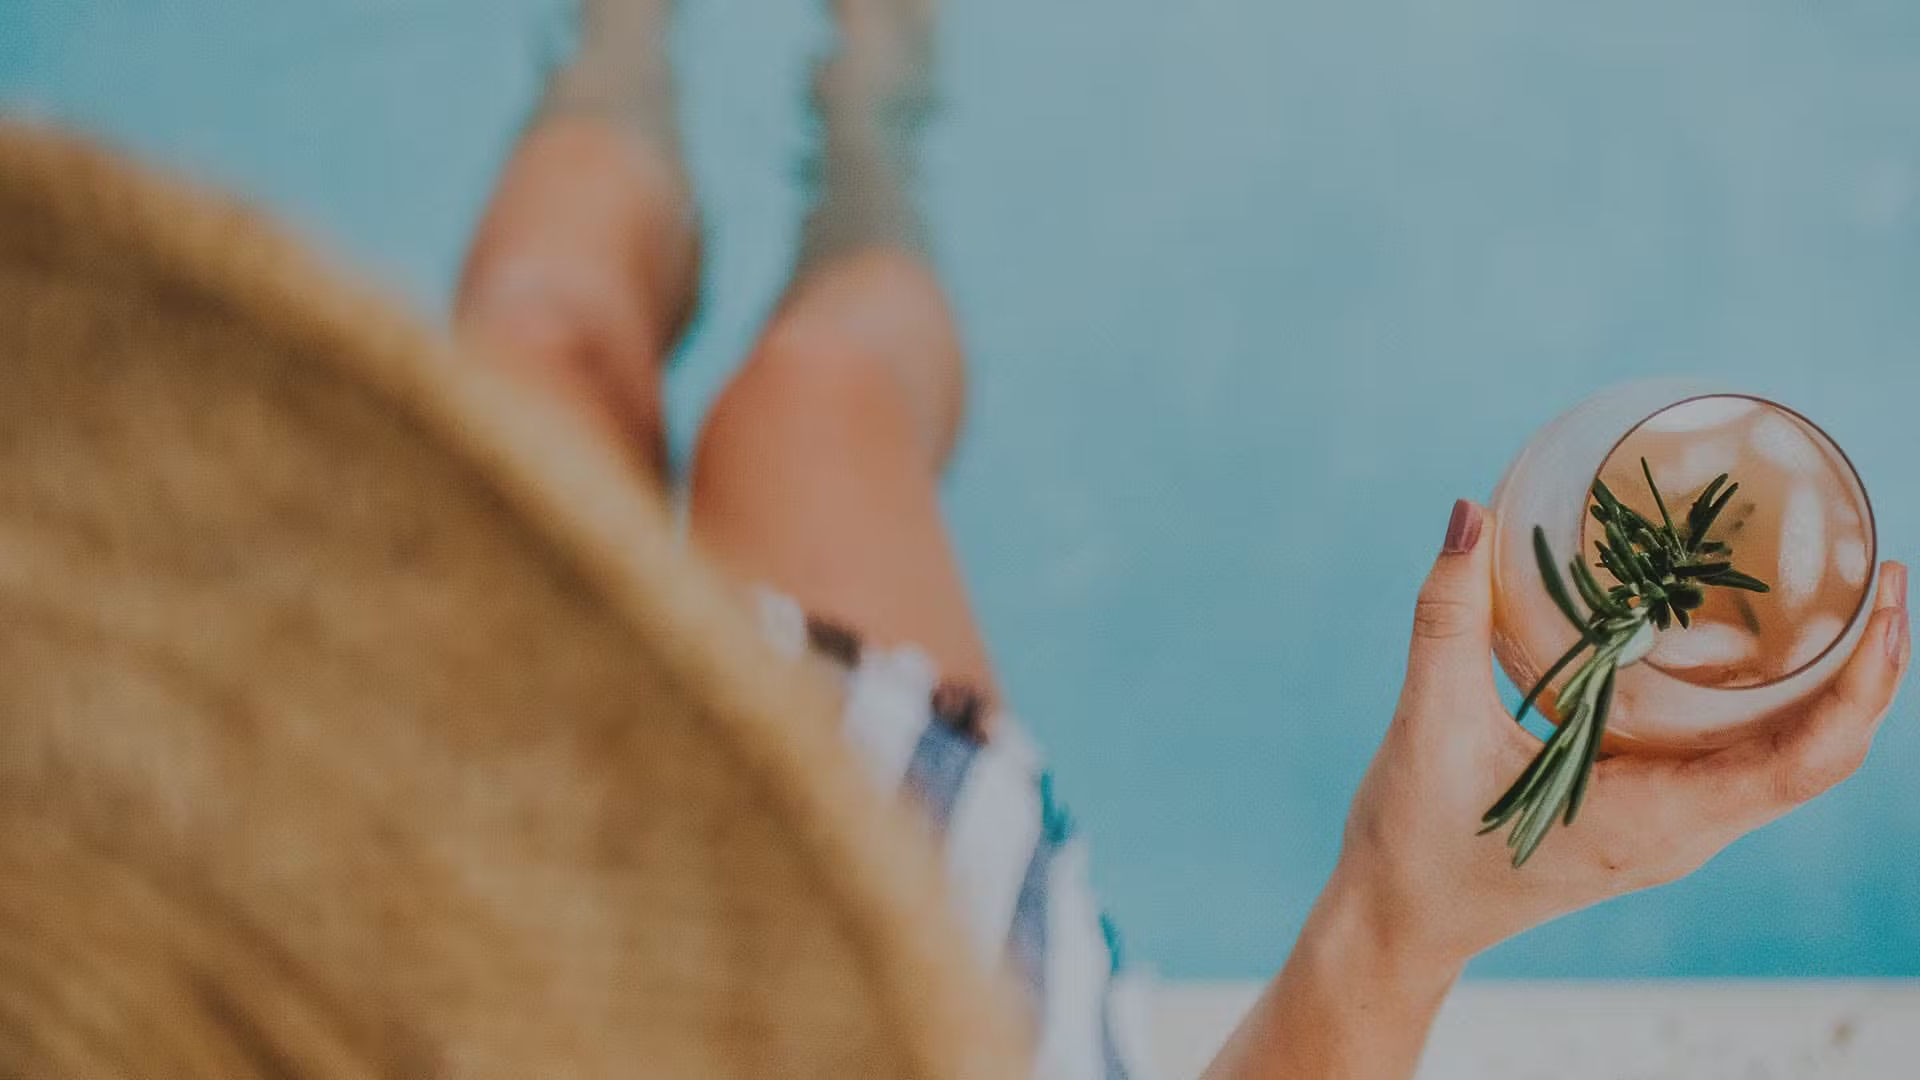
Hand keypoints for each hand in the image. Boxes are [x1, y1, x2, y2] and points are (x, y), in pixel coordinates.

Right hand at [1329, 498, 1910, 968]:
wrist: (1399, 917)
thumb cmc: (1417, 840)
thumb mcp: (1430, 724)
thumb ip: (1450, 618)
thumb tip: (1469, 515)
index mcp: (1655, 820)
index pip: (1806, 761)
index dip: (1865, 685)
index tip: (1888, 601)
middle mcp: (1685, 831)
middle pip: (1822, 758)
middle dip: (1867, 671)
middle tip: (1876, 573)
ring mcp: (1674, 828)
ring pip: (1790, 760)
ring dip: (1829, 687)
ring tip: (1833, 596)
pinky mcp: (1652, 814)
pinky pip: (1743, 758)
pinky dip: (1772, 702)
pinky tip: (1751, 644)